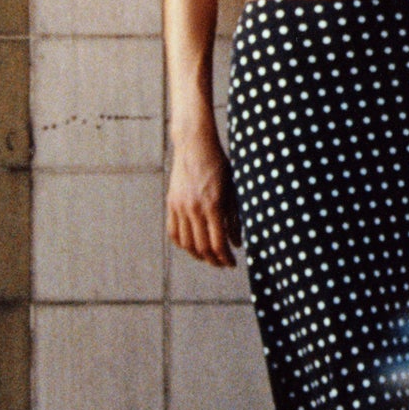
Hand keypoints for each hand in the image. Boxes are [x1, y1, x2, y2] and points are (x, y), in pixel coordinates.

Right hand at [167, 130, 235, 268]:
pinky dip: (182, 243)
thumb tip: (237, 242)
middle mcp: (195, 208)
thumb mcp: (233, 189)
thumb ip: (234, 217)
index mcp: (213, 205)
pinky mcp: (171, 203)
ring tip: (208, 258)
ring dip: (197, 255)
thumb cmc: (220, 165)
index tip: (232, 263)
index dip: (226, 258)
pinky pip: (173, 231)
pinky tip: (191, 246)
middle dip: (214, 260)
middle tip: (222, 264)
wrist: (195, 145)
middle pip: (202, 247)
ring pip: (186, 243)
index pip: (218, 243)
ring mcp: (180, 206)